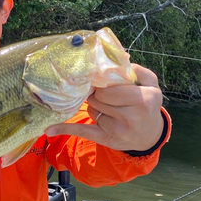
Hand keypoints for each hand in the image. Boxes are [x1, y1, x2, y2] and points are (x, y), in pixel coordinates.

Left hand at [45, 64, 163, 151]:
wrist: (149, 135)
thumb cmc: (147, 105)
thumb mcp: (151, 85)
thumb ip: (138, 71)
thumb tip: (118, 61)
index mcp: (143, 100)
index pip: (110, 88)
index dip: (103, 85)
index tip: (104, 84)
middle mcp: (132, 117)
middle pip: (98, 98)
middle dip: (98, 95)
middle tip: (106, 96)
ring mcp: (118, 130)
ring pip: (92, 110)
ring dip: (96, 107)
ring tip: (109, 109)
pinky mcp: (106, 139)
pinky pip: (82, 131)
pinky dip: (64, 129)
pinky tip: (49, 130)